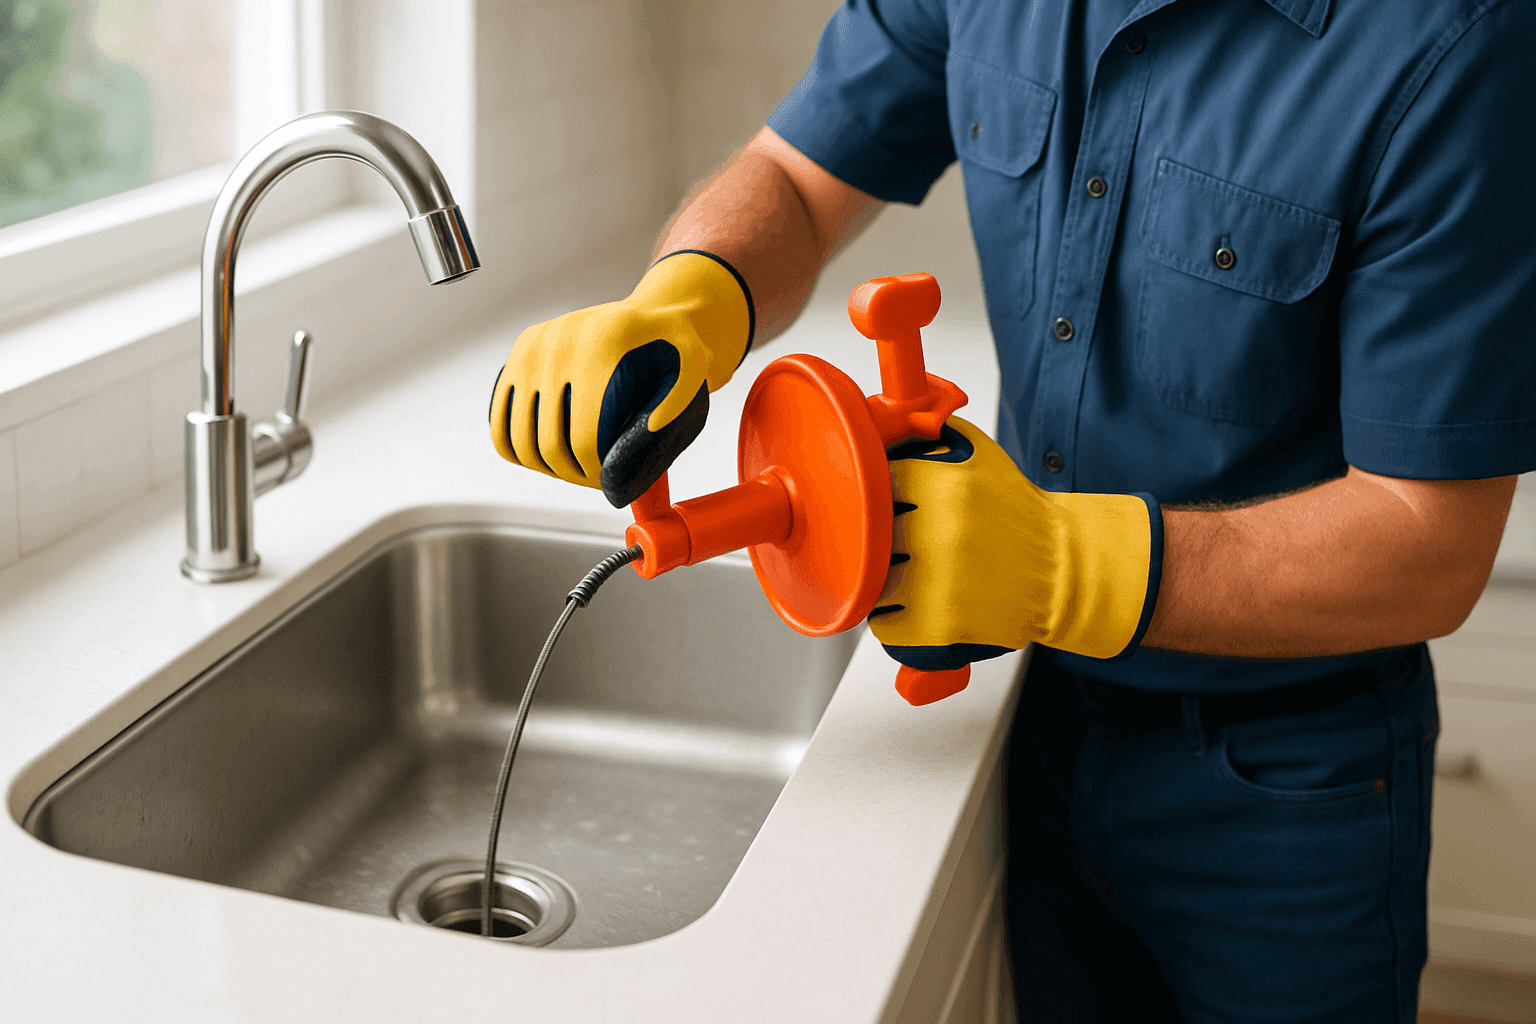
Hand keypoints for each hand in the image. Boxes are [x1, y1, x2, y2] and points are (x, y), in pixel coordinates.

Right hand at [489, 251, 752, 505]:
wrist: (650, 316)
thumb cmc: (674, 352)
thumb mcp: (694, 370)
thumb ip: (672, 409)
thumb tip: (625, 454)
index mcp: (603, 347)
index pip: (587, 440)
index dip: (600, 474)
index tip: (615, 480)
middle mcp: (560, 342)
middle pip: (551, 445)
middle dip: (576, 475)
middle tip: (599, 478)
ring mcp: (533, 349)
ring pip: (522, 441)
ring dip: (550, 469)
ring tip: (578, 467)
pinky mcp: (518, 355)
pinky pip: (501, 424)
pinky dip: (519, 449)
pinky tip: (551, 452)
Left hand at [870, 417, 1161, 666]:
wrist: (1063, 571)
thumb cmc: (1016, 514)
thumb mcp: (977, 454)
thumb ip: (924, 437)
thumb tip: (876, 429)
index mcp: (945, 486)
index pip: (873, 487)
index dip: (880, 499)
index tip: (893, 506)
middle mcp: (939, 534)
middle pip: (869, 535)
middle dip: (882, 538)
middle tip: (908, 541)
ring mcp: (937, 585)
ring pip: (871, 583)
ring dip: (885, 580)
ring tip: (918, 574)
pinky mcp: (936, 628)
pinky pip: (885, 623)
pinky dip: (895, 617)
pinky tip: (921, 604)